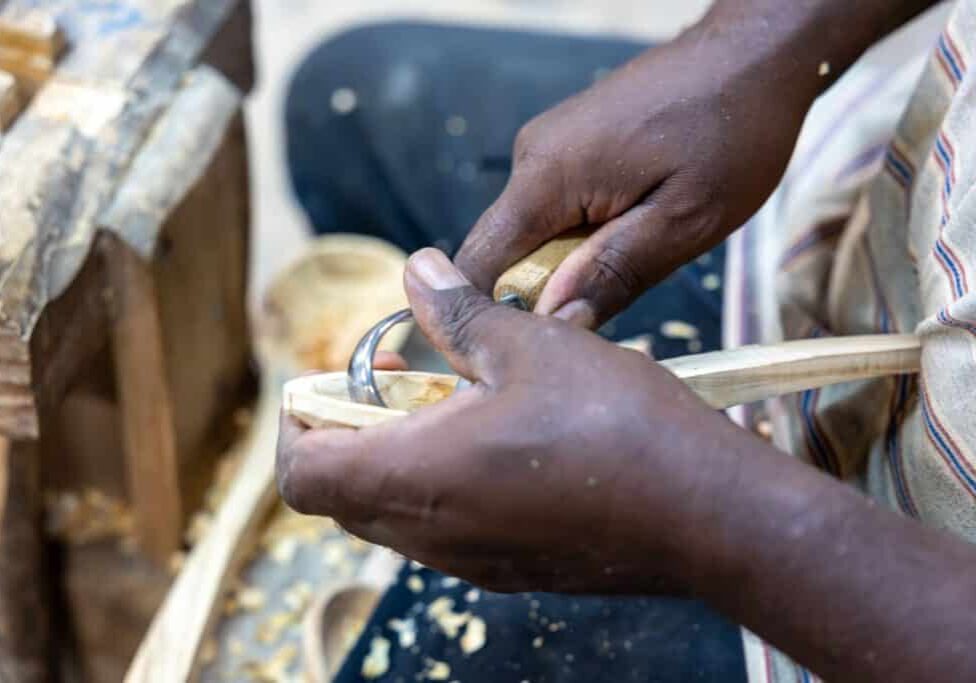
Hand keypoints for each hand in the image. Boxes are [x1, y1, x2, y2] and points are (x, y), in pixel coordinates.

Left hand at [277, 249, 745, 592]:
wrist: (705, 514)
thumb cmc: (614, 425)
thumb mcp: (529, 344)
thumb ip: (457, 312)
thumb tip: (415, 271)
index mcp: (414, 476)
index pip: (302, 473)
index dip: (298, 424)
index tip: (328, 384)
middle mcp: (431, 534)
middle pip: (344, 495)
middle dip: (353, 432)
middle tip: (401, 378)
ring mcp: (472, 562)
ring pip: (397, 514)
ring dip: (401, 457)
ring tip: (459, 400)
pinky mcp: (513, 570)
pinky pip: (448, 531)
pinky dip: (444, 485)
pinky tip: (505, 440)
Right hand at [454, 18, 817, 327]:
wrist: (754, 52)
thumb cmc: (731, 130)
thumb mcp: (683, 220)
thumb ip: (612, 273)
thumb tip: (553, 323)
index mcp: (548, 177)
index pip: (479, 264)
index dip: (490, 314)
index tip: (528, 348)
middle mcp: (532, 157)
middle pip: (503, 253)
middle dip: (541, 292)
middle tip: (607, 308)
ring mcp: (548, 146)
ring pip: (532, 233)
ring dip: (569, 263)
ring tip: (633, 260)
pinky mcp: (569, 145)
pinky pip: (555, 208)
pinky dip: (582, 234)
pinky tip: (633, 230)